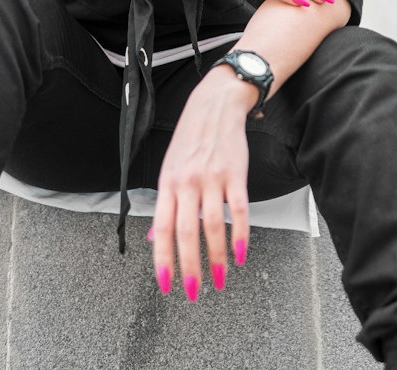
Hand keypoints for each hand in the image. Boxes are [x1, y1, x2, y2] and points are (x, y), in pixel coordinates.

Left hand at [149, 67, 254, 299]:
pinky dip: (241, 235)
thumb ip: (165, 204)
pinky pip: (238, 210)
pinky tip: (241, 254)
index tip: (166, 284)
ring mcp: (212, 178)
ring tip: (220, 280)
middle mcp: (187, 182)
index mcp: (168, 182)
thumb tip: (155, 240)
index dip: (163, 258)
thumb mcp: (169, 167)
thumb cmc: (190, 139)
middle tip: (193, 292)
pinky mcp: (235, 174)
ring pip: (213, 226)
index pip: (162, 227)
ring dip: (218, 259)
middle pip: (187, 232)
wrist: (215, 104)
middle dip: (190, 267)